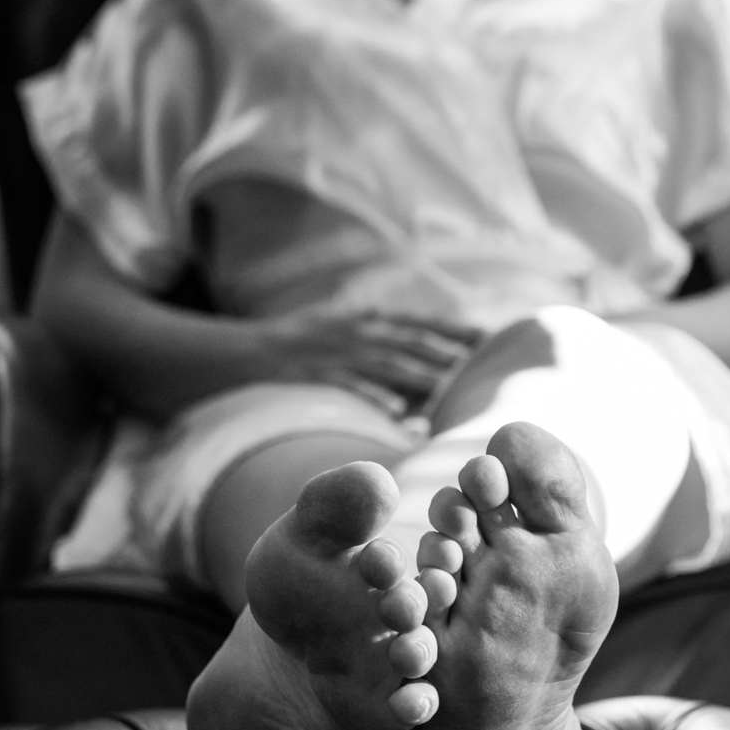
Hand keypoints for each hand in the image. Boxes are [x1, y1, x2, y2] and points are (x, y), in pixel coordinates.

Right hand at [256, 312, 483, 417]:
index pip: (417, 322)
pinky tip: (399, 410)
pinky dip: (375, 396)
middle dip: (447, 352)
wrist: (245, 351)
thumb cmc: (294, 343)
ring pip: (387, 364)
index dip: (451, 328)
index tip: (484, 335)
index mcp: (362, 319)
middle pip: (410, 342)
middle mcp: (355, 332)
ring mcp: (336, 353)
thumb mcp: (336, 326)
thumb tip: (408, 349)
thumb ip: (371, 333)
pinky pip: (351, 386)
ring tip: (451, 389)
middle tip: (482, 366)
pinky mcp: (318, 374)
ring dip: (420, 376)